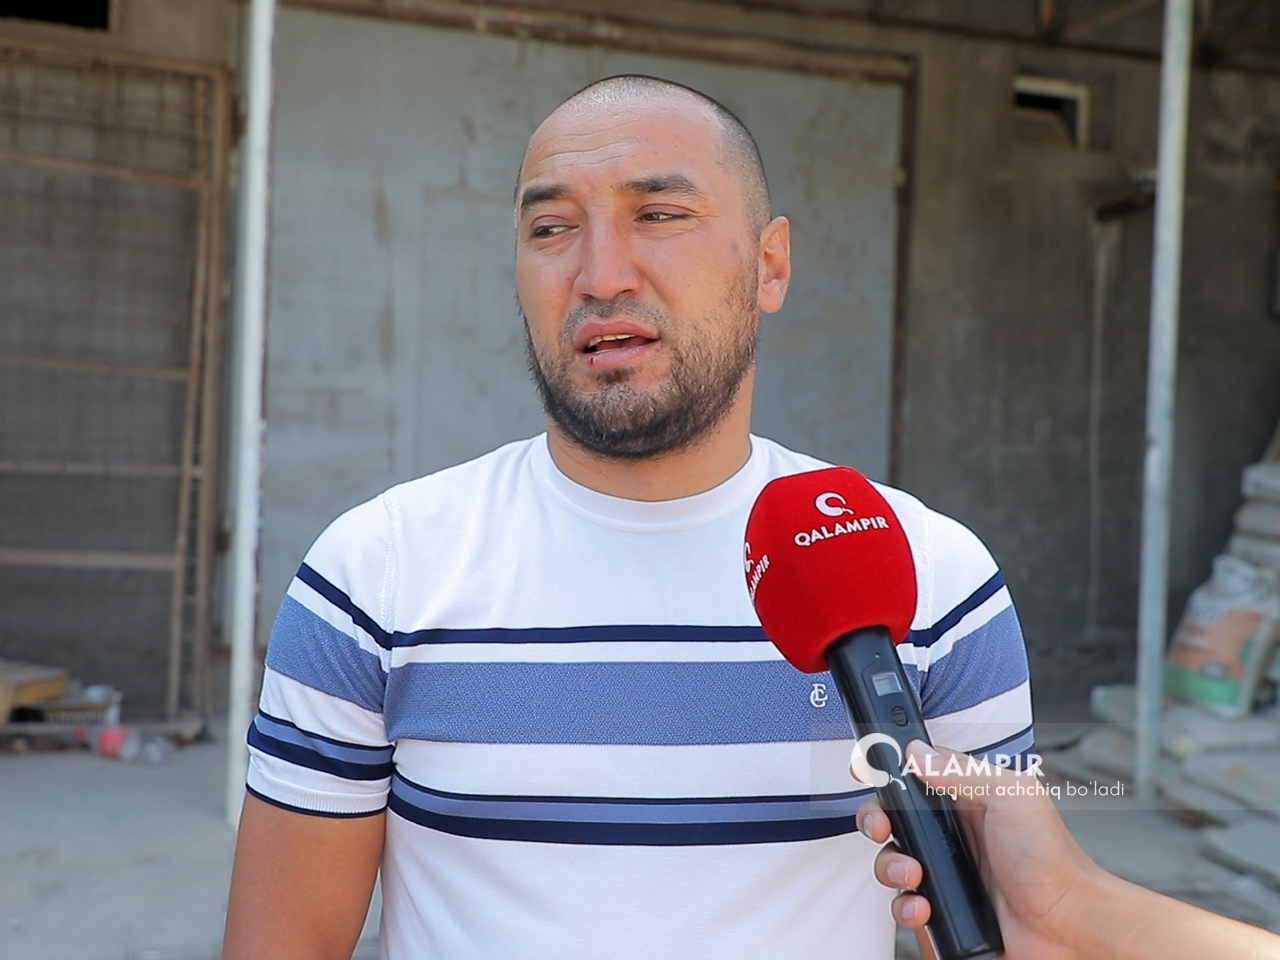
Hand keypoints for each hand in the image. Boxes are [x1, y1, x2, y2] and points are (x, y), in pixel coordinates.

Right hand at [855, 740, 1096, 959]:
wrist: (1068, 927)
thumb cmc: (1052, 860)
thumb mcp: (1012, 796)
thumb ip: (962, 770)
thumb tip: (916, 752)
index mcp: (964, 802)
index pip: (911, 779)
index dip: (886, 776)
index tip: (865, 773)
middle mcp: (950, 837)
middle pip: (890, 821)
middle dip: (876, 822)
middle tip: (882, 828)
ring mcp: (945, 876)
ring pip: (890, 864)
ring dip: (890, 867)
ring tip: (912, 874)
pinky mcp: (942, 914)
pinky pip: (904, 907)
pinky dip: (906, 908)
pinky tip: (925, 908)